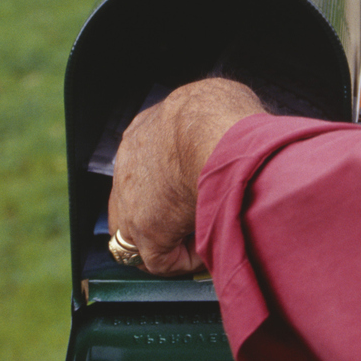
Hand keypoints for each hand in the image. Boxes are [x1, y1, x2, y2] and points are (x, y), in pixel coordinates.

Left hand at [107, 77, 266, 275]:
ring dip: (172, 239)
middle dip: (163, 214)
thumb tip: (233, 127)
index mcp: (142, 133)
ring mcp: (131, 200)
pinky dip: (186, 259)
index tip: (194, 189)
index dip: (169, 183)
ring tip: (206, 234)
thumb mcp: (214, 100)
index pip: (146, 165)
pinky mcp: (145, 231)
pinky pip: (163, 259)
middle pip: (135, 201)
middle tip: (194, 220)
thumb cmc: (222, 115)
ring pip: (142, 234)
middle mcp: (128, 165)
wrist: (213, 131)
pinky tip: (211, 243)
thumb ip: (210, 121)